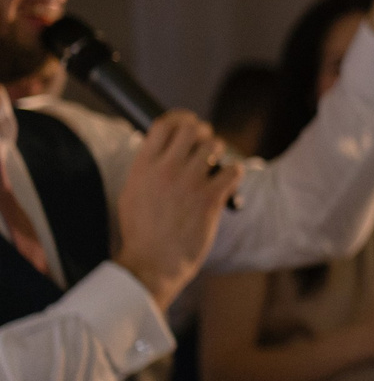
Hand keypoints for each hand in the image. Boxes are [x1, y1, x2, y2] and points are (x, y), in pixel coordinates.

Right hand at [112, 112, 243, 308]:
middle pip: (193, 128)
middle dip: (203, 132)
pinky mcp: (210, 198)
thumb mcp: (132, 192)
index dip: (180, 118)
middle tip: (206, 144)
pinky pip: (233, 170)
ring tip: (214, 166)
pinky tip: (228, 182)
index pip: (164, 124)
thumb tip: (162, 149)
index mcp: (143, 166)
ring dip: (219, 152)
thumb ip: (147, 168)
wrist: (152, 263)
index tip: (188, 122)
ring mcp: (189, 183)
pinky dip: (234, 173)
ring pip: (215, 145)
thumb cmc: (141, 231)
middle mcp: (165, 169)